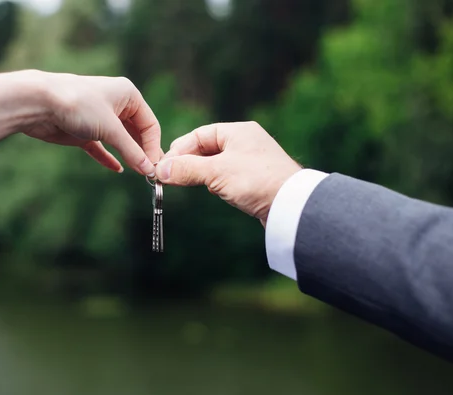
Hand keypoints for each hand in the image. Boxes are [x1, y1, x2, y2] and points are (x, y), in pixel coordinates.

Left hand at [20, 71, 161, 175]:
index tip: (153, 167)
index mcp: (128, 95)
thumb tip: (149, 169)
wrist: (39, 104)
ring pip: (119, 140)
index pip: (149, 124)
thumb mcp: (111, 129)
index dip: (152, 146)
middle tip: (148, 173)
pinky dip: (109, 158)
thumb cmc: (78, 105)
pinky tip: (117, 169)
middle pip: (136, 132)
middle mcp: (116, 104)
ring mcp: (99, 118)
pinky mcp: (83, 131)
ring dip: (127, 156)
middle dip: (141, 152)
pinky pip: (101, 147)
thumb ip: (131, 151)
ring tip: (137, 173)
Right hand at [155, 122, 300, 221]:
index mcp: (238, 131)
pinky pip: (227, 176)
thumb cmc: (256, 180)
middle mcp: (245, 142)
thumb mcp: (216, 172)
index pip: (199, 135)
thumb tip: (160, 170)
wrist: (292, 205)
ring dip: (200, 173)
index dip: (180, 150)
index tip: (165, 166)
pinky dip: (214, 182)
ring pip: (216, 164)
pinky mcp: (255, 179)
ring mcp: (251, 161)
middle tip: (170, 177)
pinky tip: (211, 191)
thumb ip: (186, 169)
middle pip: (206, 149)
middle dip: (188, 162)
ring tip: (185, 184)